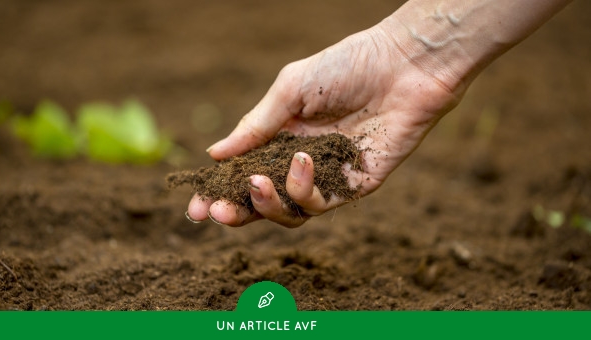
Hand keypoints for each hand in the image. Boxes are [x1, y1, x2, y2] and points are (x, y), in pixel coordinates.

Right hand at [187, 26, 462, 227]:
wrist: (403, 65)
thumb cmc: (346, 67)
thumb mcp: (290, 90)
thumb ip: (254, 125)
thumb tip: (214, 154)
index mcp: (280, 138)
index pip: (243, 173)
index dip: (219, 191)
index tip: (195, 205)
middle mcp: (300, 162)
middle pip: (262, 202)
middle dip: (236, 212)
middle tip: (216, 213)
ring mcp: (327, 177)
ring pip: (288, 212)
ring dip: (267, 203)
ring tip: (258, 180)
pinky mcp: (354, 186)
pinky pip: (320, 203)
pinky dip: (303, 188)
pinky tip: (302, 160)